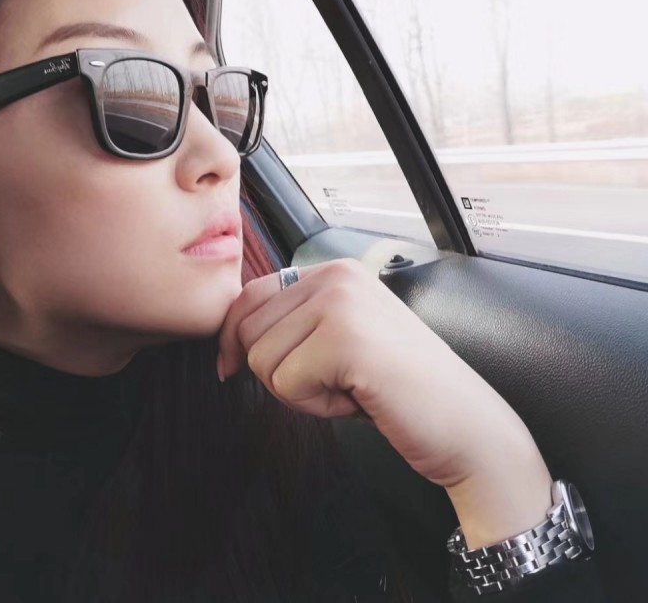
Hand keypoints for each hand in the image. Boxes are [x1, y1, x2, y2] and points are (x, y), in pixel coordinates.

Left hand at [218, 259, 552, 545]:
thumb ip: (298, 325)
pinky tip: (358, 399)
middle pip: (248, 330)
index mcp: (335, 272)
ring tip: (350, 388)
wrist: (465, 424)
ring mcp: (342, 303)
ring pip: (261, 359)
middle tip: (332, 383)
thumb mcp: (340, 341)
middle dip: (278, 372)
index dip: (232, 337)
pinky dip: (316, 405)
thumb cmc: (401, 389)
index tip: (230, 368)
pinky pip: (286, 383)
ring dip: (299, 391)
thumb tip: (231, 339)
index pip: (250, 295)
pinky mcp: (345, 339)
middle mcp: (336, 276)